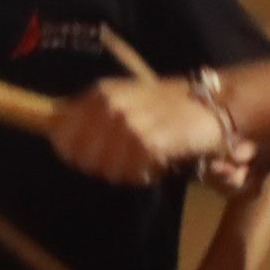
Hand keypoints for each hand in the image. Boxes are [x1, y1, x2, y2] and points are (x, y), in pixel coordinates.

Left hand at [50, 78, 232, 187]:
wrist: (213, 103)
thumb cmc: (166, 105)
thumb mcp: (124, 98)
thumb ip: (91, 114)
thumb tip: (56, 133)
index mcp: (99, 94)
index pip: (61, 133)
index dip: (72, 153)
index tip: (87, 159)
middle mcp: (110, 106)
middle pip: (81, 157)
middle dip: (99, 166)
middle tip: (123, 163)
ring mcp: (128, 124)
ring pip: (106, 169)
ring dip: (124, 173)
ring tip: (142, 162)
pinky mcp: (149, 142)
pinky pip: (131, 173)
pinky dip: (142, 176)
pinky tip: (156, 166)